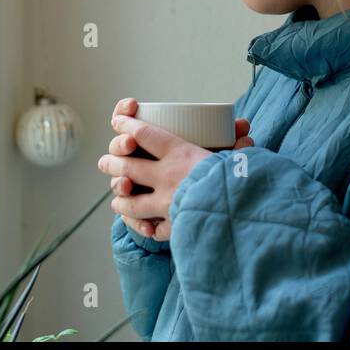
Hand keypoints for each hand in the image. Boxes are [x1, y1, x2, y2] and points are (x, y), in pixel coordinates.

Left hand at [99, 98, 253, 241]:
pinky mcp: (172, 227)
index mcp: (181, 153)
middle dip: (113, 162)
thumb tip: (245, 128)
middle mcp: (167, 177)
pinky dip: (146, 228)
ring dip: (121, 198)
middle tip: (105, 162)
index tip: (118, 120)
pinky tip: (144, 227)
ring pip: (131, 201)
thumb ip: (236, 143)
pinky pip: (152, 229)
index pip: (144, 134)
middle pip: (129, 165)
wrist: (242, 214)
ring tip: (117, 198)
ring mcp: (166, 204)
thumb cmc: (241, 179)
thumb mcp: (238, 154)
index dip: (127, 125)